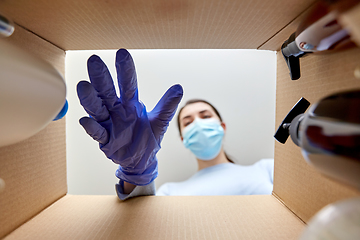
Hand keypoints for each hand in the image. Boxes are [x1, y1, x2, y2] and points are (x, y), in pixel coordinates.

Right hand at [77, 49, 182, 185]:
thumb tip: (179, 87)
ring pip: (97, 109)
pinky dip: (92, 127)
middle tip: (94, 60)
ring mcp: (109, 124)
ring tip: (84, 86)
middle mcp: (117, 110)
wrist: (141, 161)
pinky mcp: (105, 140)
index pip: (128, 84)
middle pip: (107, 92)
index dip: (125, 70)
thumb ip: (166, 106)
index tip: (122, 53)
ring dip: (91, 99)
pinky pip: (97, 132)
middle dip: (101, 78)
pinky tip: (86, 120)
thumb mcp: (160, 121)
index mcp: (131, 104)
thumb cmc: (148, 137)